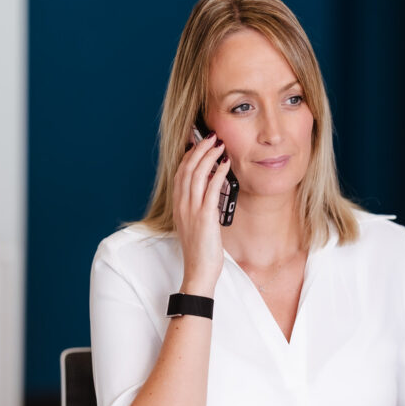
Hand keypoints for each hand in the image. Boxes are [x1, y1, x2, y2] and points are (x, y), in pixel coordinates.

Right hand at [172, 132, 230, 295]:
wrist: (199, 270)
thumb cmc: (200, 249)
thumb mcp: (195, 223)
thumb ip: (198, 206)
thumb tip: (209, 189)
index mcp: (178, 205)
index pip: (180, 172)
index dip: (190, 154)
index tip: (199, 142)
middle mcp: (181, 204)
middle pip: (187, 168)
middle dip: (199, 148)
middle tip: (211, 136)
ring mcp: (191, 210)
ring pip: (196, 174)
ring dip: (209, 156)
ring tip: (220, 144)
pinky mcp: (204, 216)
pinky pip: (211, 189)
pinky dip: (218, 173)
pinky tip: (226, 164)